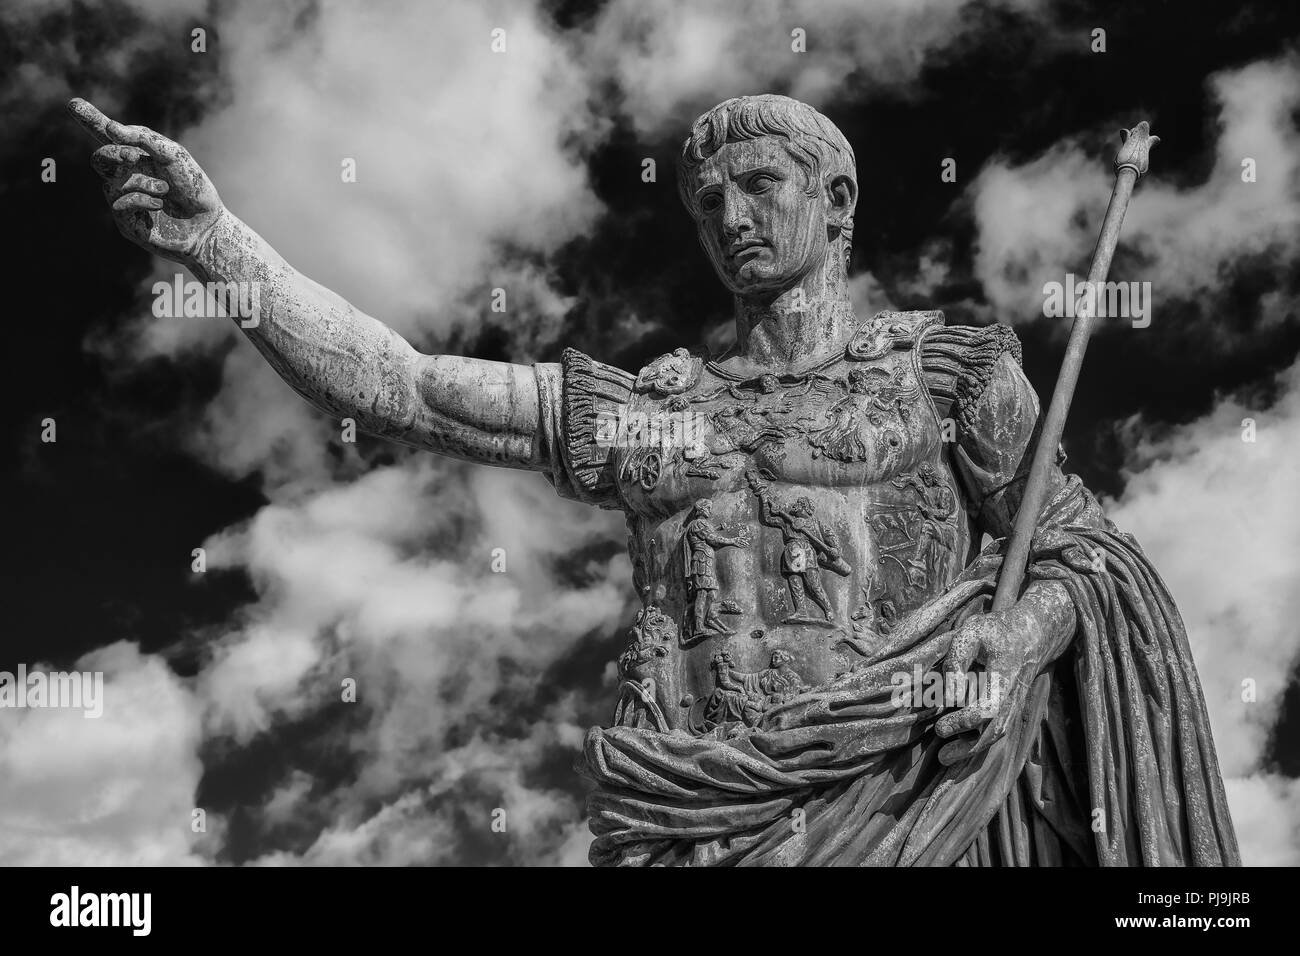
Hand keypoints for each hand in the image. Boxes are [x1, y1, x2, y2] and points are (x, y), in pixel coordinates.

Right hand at [69, 98, 222, 262]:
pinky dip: (141, 199)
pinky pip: (119, 203)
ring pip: (111, 182)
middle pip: (99, 159)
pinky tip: (158, 205)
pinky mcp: (126, 222)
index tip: (73, 103)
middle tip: (132, 156)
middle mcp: (126, 176)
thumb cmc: (194, 189)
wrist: (207, 225)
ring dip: (141, 181)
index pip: (108, 137)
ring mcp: (124, 199)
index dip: (90, 120)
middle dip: (113, 154)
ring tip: (165, 190)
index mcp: (137, 156)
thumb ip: (145, 140)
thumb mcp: (174, 157)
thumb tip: (110, 128)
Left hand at [933, 606, 1041, 765]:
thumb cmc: (996, 631)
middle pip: (995, 731)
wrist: (1032, 635)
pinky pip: (998, 729)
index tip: (940, 728)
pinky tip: (959, 746)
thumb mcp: (971, 633)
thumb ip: (956, 662)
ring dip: (973, 749)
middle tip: (942, 756)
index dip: (965, 722)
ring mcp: (1014, 704)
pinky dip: (980, 742)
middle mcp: (1013, 696)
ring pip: (998, 734)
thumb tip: (949, 696)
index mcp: (1004, 676)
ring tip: (945, 758)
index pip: (988, 709)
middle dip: (969, 748)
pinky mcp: (1010, 707)